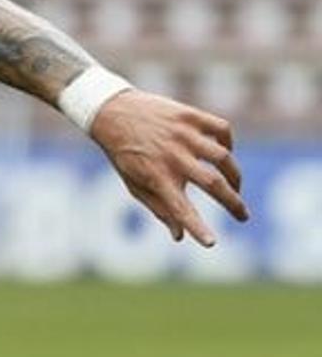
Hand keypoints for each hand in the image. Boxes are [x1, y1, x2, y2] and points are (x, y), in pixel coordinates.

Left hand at [91, 90, 245, 246]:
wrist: (112, 112)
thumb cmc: (125, 155)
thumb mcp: (134, 184)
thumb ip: (158, 208)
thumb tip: (180, 237)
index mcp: (156, 178)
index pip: (180, 209)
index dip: (197, 227)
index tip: (211, 243)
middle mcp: (172, 157)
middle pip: (214, 184)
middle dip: (234, 203)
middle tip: (244, 216)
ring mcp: (183, 135)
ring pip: (224, 157)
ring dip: (235, 176)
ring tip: (235, 187)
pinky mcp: (190, 116)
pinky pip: (222, 129)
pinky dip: (229, 143)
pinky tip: (225, 153)